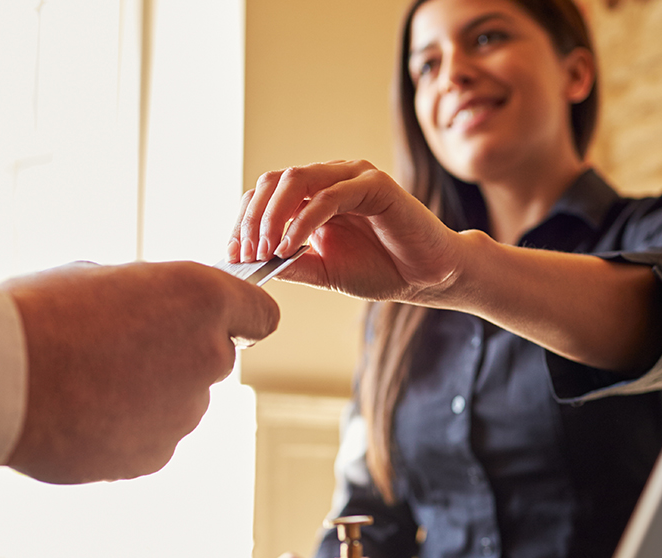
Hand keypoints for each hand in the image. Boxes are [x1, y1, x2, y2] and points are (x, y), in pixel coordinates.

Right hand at [2, 260, 278, 483]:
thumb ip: (149, 298)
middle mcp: (208, 357)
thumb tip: (151, 313)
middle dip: (178, 354)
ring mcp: (186, 413)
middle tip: (119, 348)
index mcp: (202, 300)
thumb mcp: (102, 277)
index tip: (221, 321)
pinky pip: (151, 437)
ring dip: (149, 394)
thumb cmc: (39, 315)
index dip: (240, 316)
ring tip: (86, 383)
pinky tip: (80, 414)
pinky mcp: (156, 455)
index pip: (261, 313)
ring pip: (180, 401)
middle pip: (213, 358)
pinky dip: (125, 430)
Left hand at [227, 160, 463, 303]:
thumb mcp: (324, 271)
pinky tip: (291, 246)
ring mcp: (352, 176)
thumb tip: (250, 265)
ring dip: (272, 216)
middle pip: (273, 181)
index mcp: (315, 193)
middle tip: (245, 255)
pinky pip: (328, 196)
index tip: (233, 256)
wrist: (428, 277)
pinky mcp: (375, 185)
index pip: (266, 194)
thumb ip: (290, 264)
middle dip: (252, 219)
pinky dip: (304, 221)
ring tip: (266, 251)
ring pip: (295, 180)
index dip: (244, 222)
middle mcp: (330, 178)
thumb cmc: (382, 270)